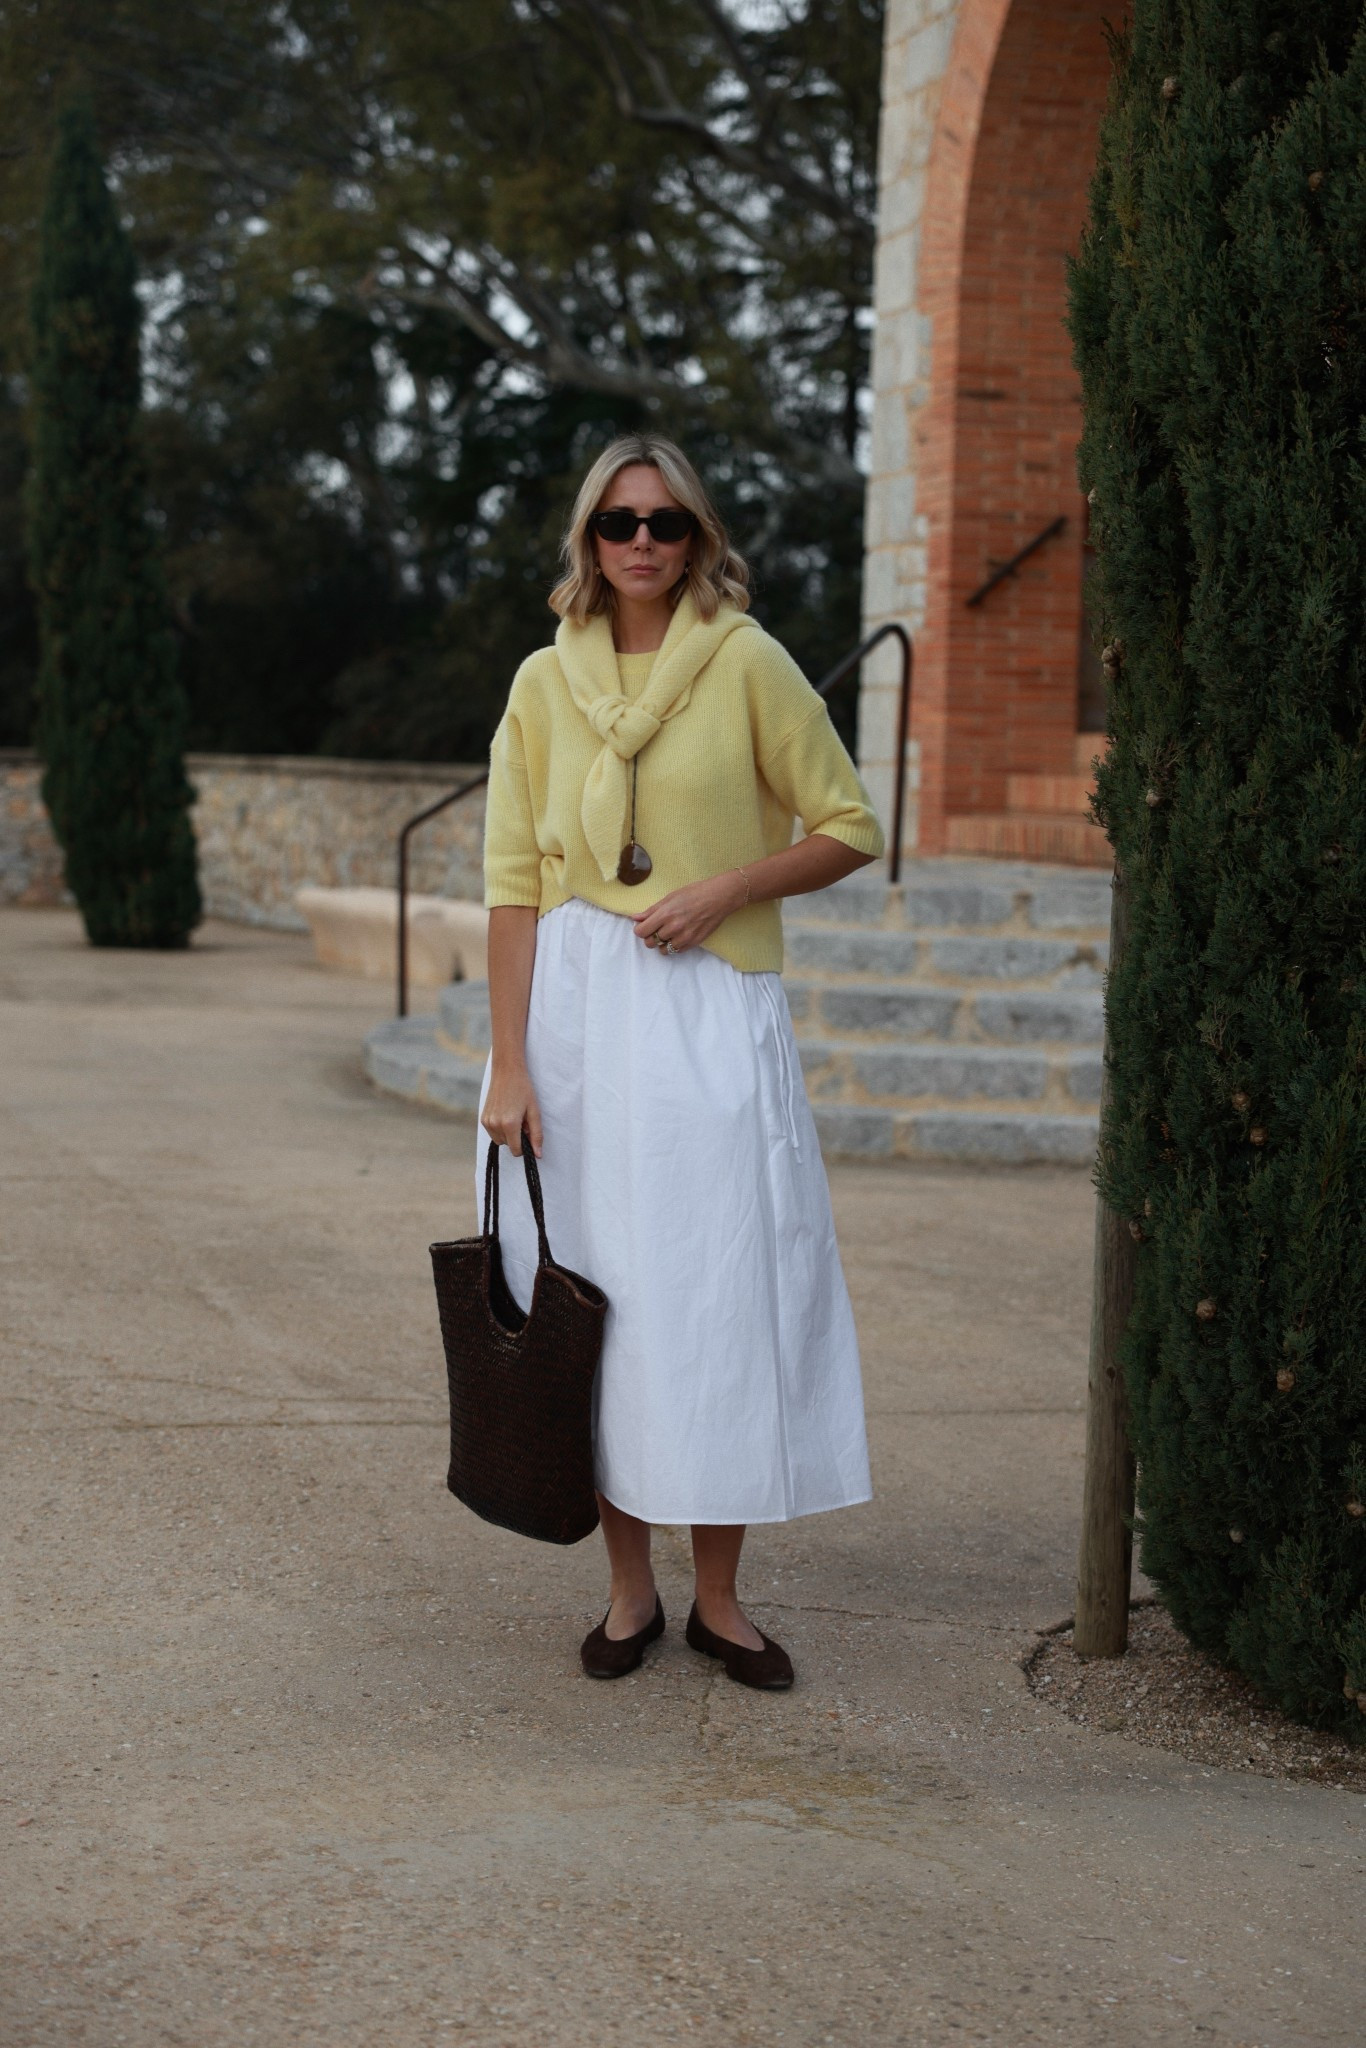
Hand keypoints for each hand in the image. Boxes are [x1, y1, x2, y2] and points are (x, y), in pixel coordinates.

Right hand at [481, 1060, 542, 1156]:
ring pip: (499, 1140)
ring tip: (513, 1116)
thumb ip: (536, 1135)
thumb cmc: (523, 1090)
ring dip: (507, 1134)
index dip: (525, 1146)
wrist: (507, 1072)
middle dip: (516, 1137)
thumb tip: (538, 1154)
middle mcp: (495, 1125)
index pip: (516, 1151)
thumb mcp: (534, 1111)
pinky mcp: (482, 1118)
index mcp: (509, 1124)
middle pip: (508, 1146)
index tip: (528, 1133)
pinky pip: (493, 1133)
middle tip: (521, 1120)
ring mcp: (486, 1122)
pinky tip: (505, 1113)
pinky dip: (500, 1128)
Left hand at [633, 869, 747, 953]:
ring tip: (669, 933)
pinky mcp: (694, 943)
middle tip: (656, 929)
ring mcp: (684, 937)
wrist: (718, 898)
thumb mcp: (670, 898)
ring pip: (662, 950)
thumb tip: (635, 918)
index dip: (640, 929)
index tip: (644, 926)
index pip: (642, 931)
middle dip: (650, 937)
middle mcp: (674, 928)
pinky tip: (678, 935)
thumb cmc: (694, 893)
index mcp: (665, 914)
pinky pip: (676, 951)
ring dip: (662, 943)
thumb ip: (652, 910)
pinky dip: (674, 945)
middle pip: (650, 943)